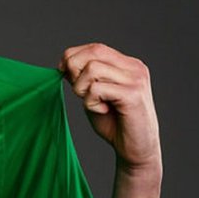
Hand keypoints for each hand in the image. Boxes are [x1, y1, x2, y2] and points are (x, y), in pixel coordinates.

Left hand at [59, 43, 160, 172]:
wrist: (136, 150)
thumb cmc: (115, 123)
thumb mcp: (95, 95)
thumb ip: (84, 78)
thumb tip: (65, 62)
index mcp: (127, 64)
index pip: (95, 47)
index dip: (73, 57)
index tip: (62, 73)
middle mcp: (134, 68)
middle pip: (93, 52)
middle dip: (74, 70)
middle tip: (79, 92)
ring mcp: (136, 80)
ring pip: (92, 69)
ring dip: (82, 89)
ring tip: (93, 103)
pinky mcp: (132, 95)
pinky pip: (97, 88)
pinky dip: (91, 102)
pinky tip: (102, 111)